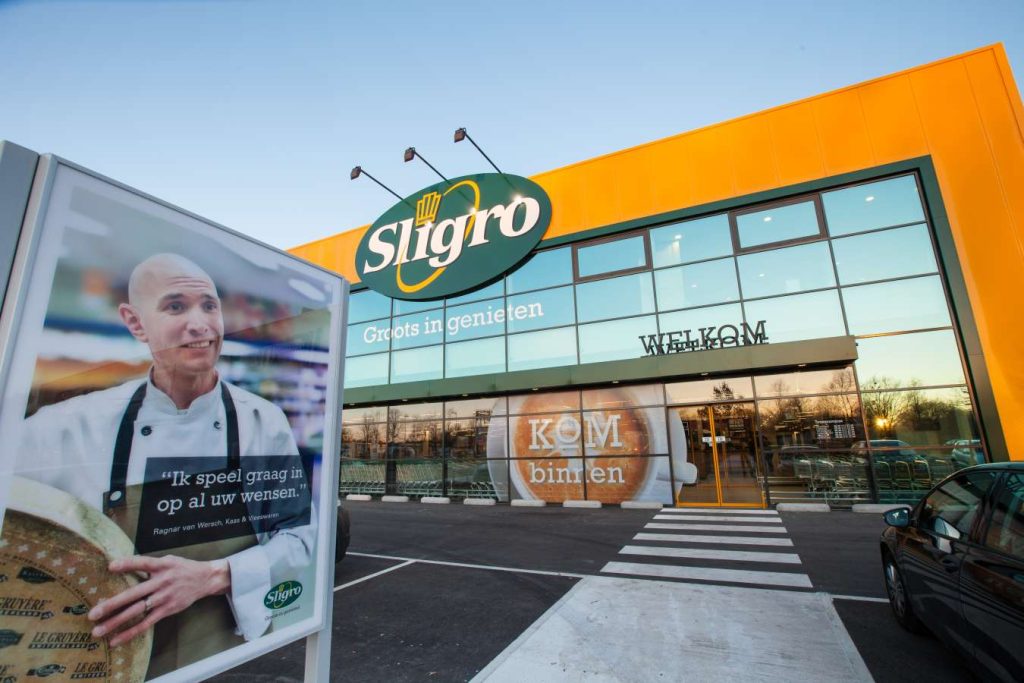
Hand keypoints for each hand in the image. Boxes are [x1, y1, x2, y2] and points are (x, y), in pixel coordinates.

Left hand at [88, 555, 230, 646]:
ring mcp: (164, 598)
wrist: (205, 579)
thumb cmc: (182, 568)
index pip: (143, 563)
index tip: (111, 566)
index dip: (128, 564)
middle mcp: (162, 582)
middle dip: (112, 604)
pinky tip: (116, 639)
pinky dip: (131, 632)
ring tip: (98, 630)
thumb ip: (149, 564)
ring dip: (116, 622)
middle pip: (134, 594)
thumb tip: (124, 565)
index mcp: (162, 566)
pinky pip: (146, 623)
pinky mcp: (167, 610)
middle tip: (93, 613)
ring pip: (137, 611)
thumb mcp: (168, 560)